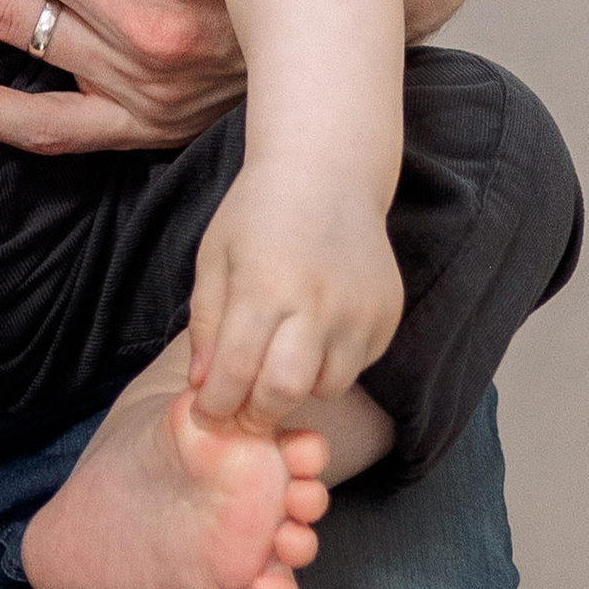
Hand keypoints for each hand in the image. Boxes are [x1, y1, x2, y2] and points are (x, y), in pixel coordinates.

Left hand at [189, 165, 403, 428]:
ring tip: (279, 358)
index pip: (236, 371)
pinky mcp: (386, 315)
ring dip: (297, 388)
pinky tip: (315, 333)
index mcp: (263, 284)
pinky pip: (357, 366)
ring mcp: (358, 311)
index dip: (216, 405)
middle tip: (242, 413)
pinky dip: (331, 365)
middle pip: (286, 392)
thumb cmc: (258, 211)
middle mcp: (316, 303)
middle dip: (257, 414)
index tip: (205, 417)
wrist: (327, 171)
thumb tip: (202, 385)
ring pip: (327, 386)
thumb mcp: (214, 255)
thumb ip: (206, 323)